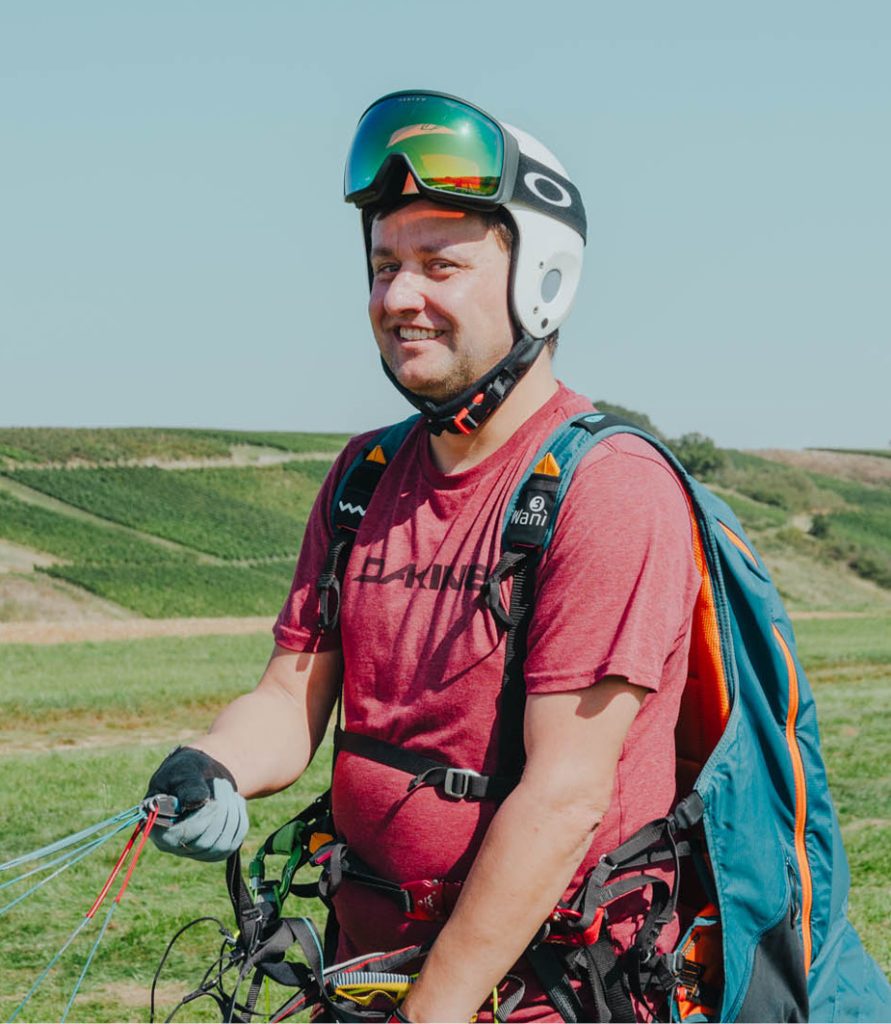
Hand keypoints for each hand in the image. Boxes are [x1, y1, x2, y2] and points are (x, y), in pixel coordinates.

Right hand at [145, 746, 248, 861]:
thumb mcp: (183, 771)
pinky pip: (235, 841)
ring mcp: (195, 851)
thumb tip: (199, 800)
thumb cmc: (185, 771)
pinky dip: (240, 818)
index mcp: (157, 826)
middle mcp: (173, 845)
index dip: (197, 819)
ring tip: (226, 788)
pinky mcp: (215, 851)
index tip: (208, 796)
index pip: (176, 836)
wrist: (200, 775)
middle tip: (221, 783)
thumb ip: (188, 785)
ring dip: (231, 812)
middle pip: (203, 842)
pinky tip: (234, 800)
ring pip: (222, 844)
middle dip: (219, 810)